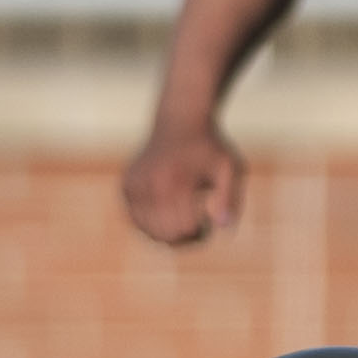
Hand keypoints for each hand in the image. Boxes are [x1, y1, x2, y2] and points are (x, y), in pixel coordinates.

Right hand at [122, 124, 245, 246]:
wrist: (180, 120)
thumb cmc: (209, 147)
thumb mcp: (229, 168)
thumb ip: (230, 198)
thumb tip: (222, 227)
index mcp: (175, 182)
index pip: (184, 230)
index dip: (200, 234)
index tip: (208, 222)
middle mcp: (150, 184)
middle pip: (165, 236)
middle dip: (184, 237)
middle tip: (197, 224)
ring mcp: (134, 185)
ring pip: (147, 232)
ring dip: (167, 232)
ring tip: (182, 216)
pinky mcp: (126, 185)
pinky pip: (136, 220)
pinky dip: (151, 222)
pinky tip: (166, 208)